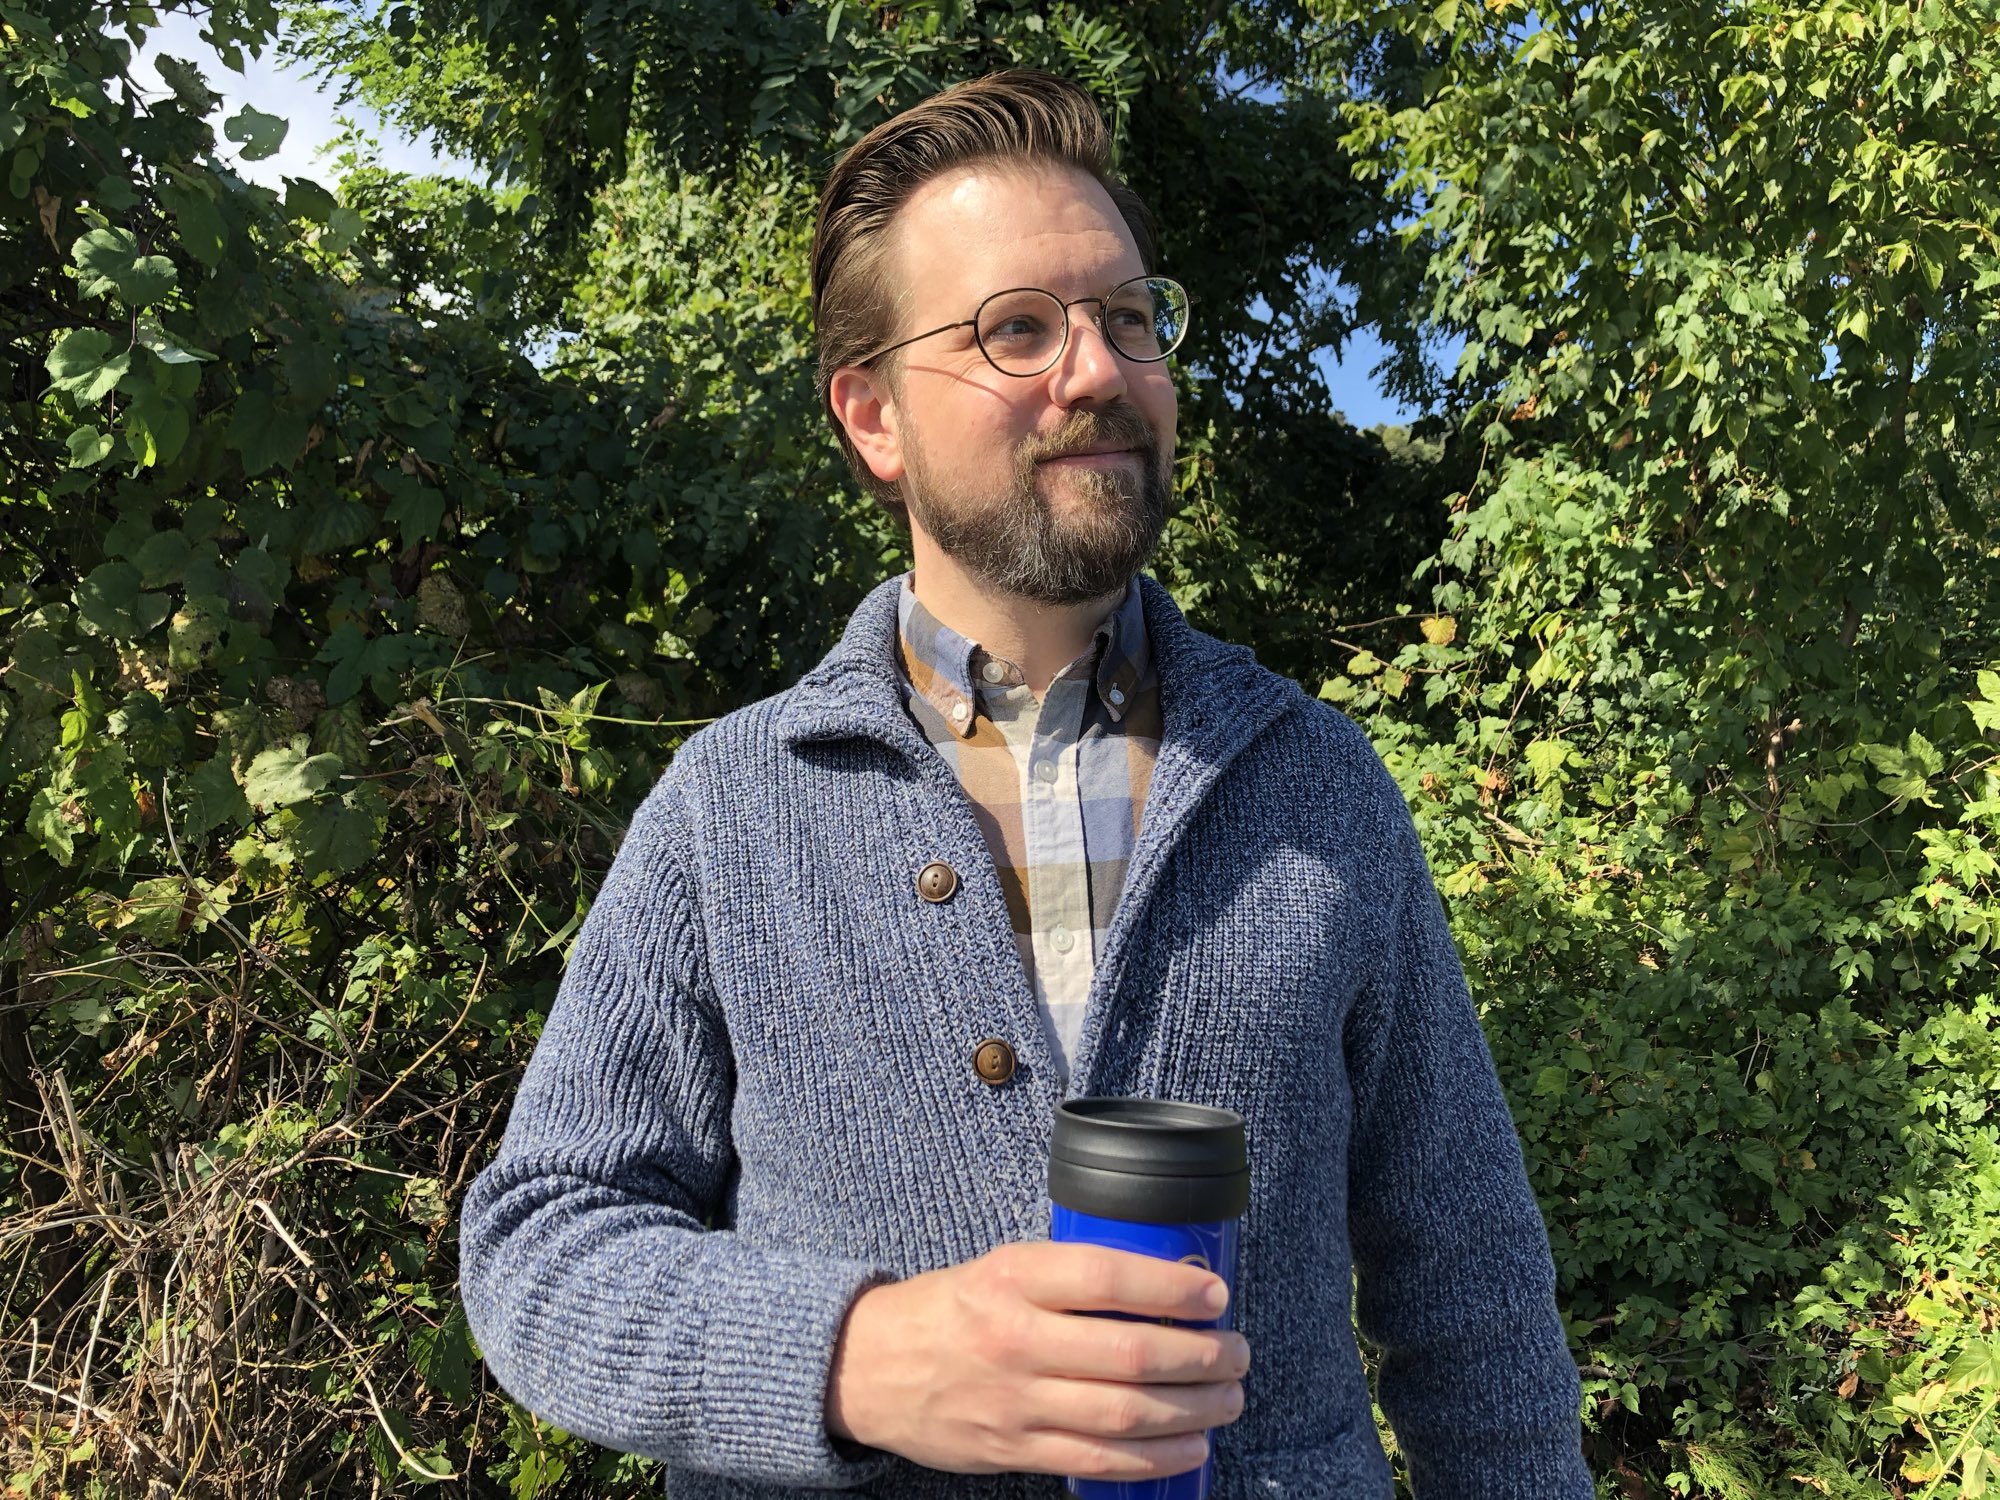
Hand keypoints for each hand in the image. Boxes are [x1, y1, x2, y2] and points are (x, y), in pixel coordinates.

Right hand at [825, 1240, 1249, 1479]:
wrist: (870, 1368)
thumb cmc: (953, 1310)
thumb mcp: (1002, 1268)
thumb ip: (1069, 1277)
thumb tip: (1165, 1285)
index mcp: (1013, 1278)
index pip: (1108, 1277)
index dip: (1173, 1286)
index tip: (1216, 1293)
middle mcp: (1015, 1338)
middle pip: (1131, 1352)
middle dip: (1202, 1356)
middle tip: (1238, 1352)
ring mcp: (1015, 1401)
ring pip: (1124, 1413)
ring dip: (1192, 1409)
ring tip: (1228, 1398)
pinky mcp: (1013, 1450)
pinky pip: (1098, 1461)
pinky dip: (1155, 1458)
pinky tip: (1191, 1445)